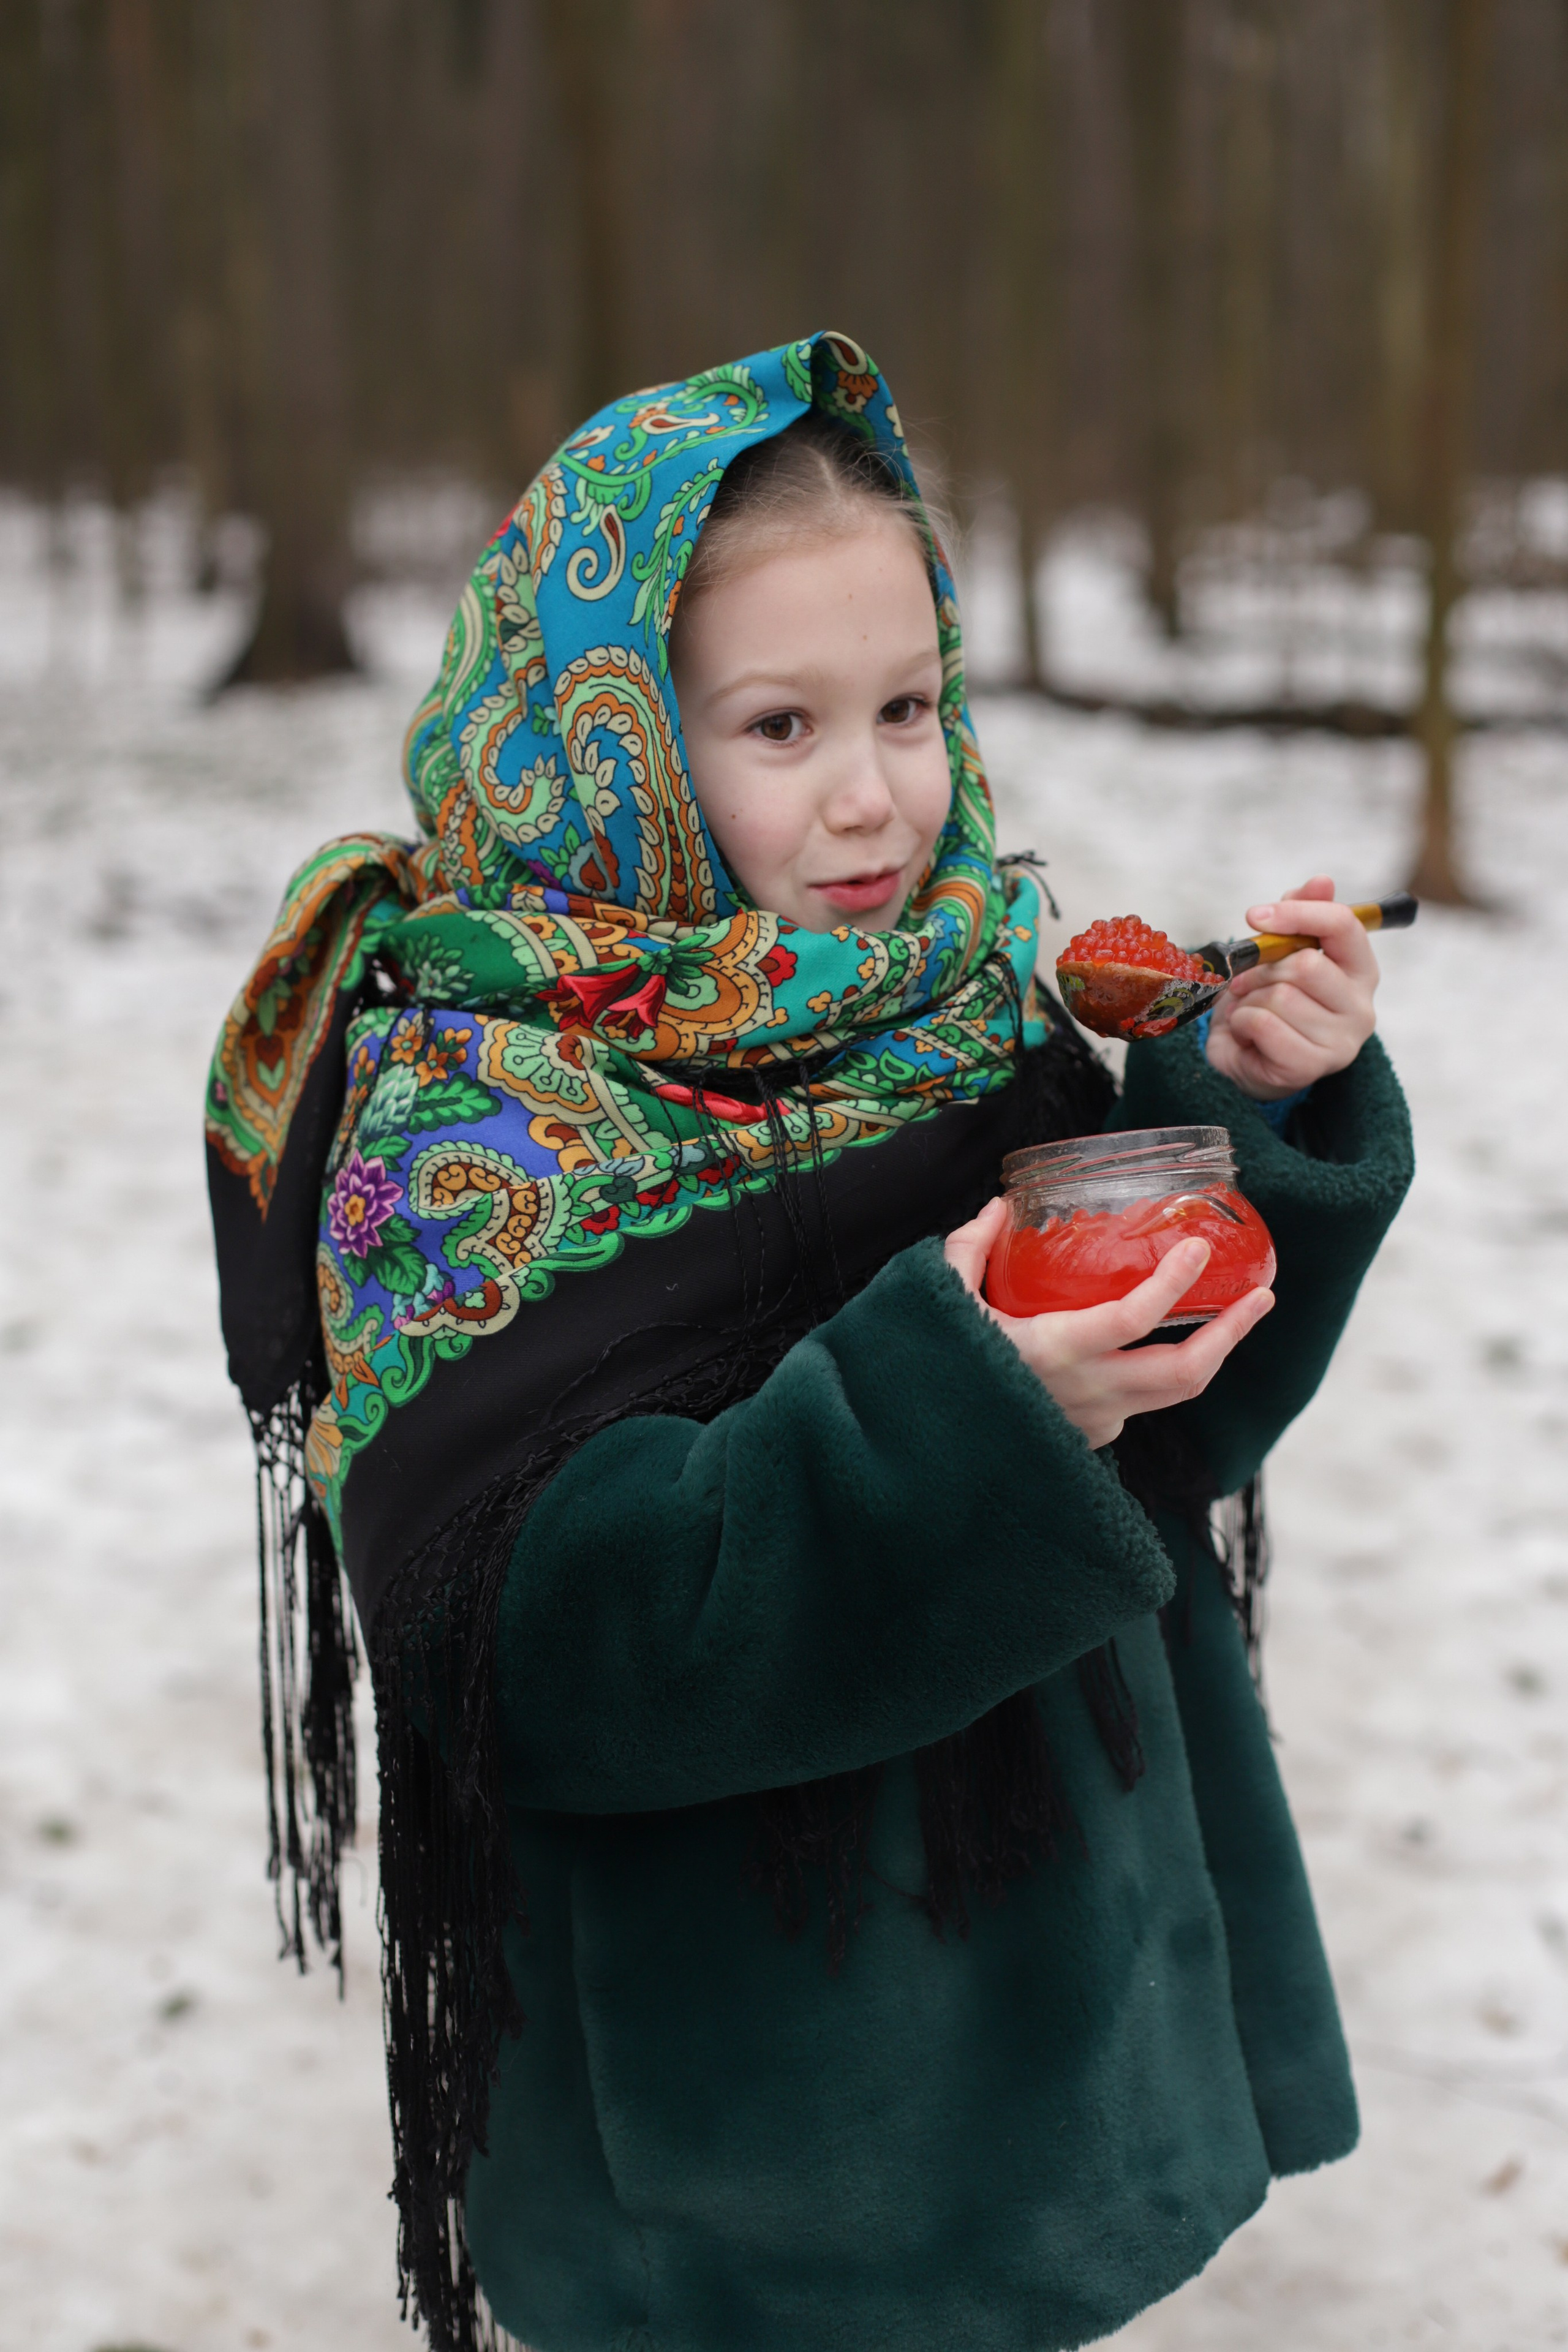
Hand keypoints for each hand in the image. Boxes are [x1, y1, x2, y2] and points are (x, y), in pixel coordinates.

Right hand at [945, 1198, 1273, 1449]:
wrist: (933, 1449)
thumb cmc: (935, 1371)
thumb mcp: (943, 1302)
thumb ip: (970, 1250)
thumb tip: (1000, 1206)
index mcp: (1054, 1350)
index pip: (1133, 1318)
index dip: (1173, 1281)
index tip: (1198, 1247)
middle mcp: (1087, 1391)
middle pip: (1183, 1370)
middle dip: (1232, 1332)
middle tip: (1261, 1294)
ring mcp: (1096, 1421)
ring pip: (1177, 1393)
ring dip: (1217, 1353)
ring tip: (1242, 1315)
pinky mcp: (1095, 1437)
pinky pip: (1145, 1403)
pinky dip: (1167, 1374)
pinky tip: (1175, 1344)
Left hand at [1204, 874, 1378, 1102]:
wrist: (1249, 1059)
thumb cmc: (1270, 1000)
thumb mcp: (1281, 952)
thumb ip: (1301, 913)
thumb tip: (1322, 881)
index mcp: (1361, 969)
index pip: (1343, 925)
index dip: (1297, 914)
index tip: (1255, 916)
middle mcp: (1362, 1007)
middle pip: (1306, 965)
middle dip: (1263, 970)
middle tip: (1247, 983)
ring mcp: (1341, 1042)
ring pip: (1281, 997)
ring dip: (1249, 1000)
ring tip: (1251, 1011)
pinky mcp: (1312, 1066)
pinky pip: (1264, 1025)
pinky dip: (1242, 1023)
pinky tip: (1248, 1033)